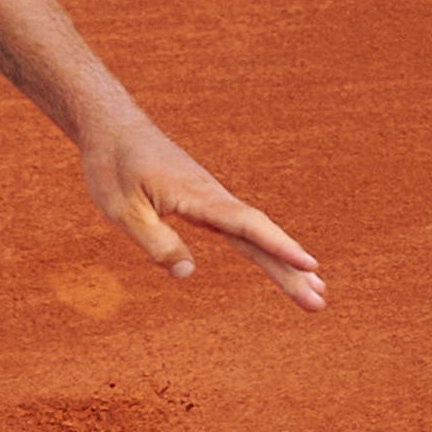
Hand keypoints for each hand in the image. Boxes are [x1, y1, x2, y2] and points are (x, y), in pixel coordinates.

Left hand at [82, 120, 324, 311]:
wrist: (115, 129)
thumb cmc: (114, 167)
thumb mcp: (123, 210)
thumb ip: (156, 242)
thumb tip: (188, 274)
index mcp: (198, 196)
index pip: (247, 225)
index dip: (278, 247)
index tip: (309, 264)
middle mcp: (215, 197)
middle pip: (260, 236)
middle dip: (290, 270)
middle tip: (318, 302)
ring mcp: (213, 200)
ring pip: (255, 234)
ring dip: (284, 262)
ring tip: (314, 289)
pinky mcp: (206, 203)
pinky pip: (241, 229)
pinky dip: (263, 248)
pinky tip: (280, 263)